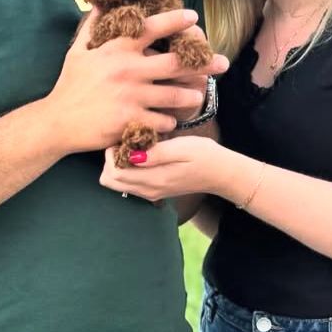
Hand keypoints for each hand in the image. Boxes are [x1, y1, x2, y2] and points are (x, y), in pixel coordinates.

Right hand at [46, 9, 225, 155]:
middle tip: (223, 63)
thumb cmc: (69, 85)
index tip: (193, 17)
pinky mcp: (131, 120)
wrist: (57, 122)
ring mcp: (131, 96)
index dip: (175, 20)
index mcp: (117, 48)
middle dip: (204, 62)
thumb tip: (100, 2)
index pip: (152, 28)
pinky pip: (163, 120)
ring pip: (175, 95)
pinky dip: (169, 121)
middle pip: (176, 62)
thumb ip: (92, 27)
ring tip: (198, 95)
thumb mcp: (78, 51)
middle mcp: (127, 69)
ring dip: (191, 95)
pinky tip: (170, 121)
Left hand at [100, 135, 233, 202]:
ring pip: (117, 184)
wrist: (221, 173)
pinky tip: (141, 156)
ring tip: (135, 148)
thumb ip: (156, 153)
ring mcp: (150, 193)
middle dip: (111, 160)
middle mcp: (148, 190)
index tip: (124, 139)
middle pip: (110, 181)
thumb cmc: (203, 155)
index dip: (112, 154)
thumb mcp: (182, 148)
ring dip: (118, 165)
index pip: (114, 173)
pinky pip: (128, 184)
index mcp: (154, 179)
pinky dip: (127, 170)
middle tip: (126, 142)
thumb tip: (131, 156)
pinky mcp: (153, 191)